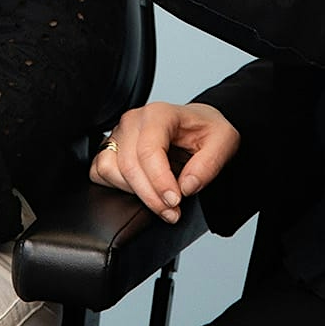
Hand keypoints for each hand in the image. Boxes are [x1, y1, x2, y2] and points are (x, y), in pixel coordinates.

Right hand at [91, 101, 239, 222]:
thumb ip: (208, 165)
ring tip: (160, 203)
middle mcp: (134, 120)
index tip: (175, 202)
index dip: (159, 181)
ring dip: (133, 192)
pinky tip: (142, 191)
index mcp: (159, 113)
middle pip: (129, 165)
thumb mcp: (224, 142)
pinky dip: (117, 187)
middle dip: (151, 195)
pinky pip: (100, 171)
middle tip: (172, 212)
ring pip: (110, 169)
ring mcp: (119, 133)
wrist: (200, 127)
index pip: (148, 150)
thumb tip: (186, 186)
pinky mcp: (111, 148)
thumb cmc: (207, 130)